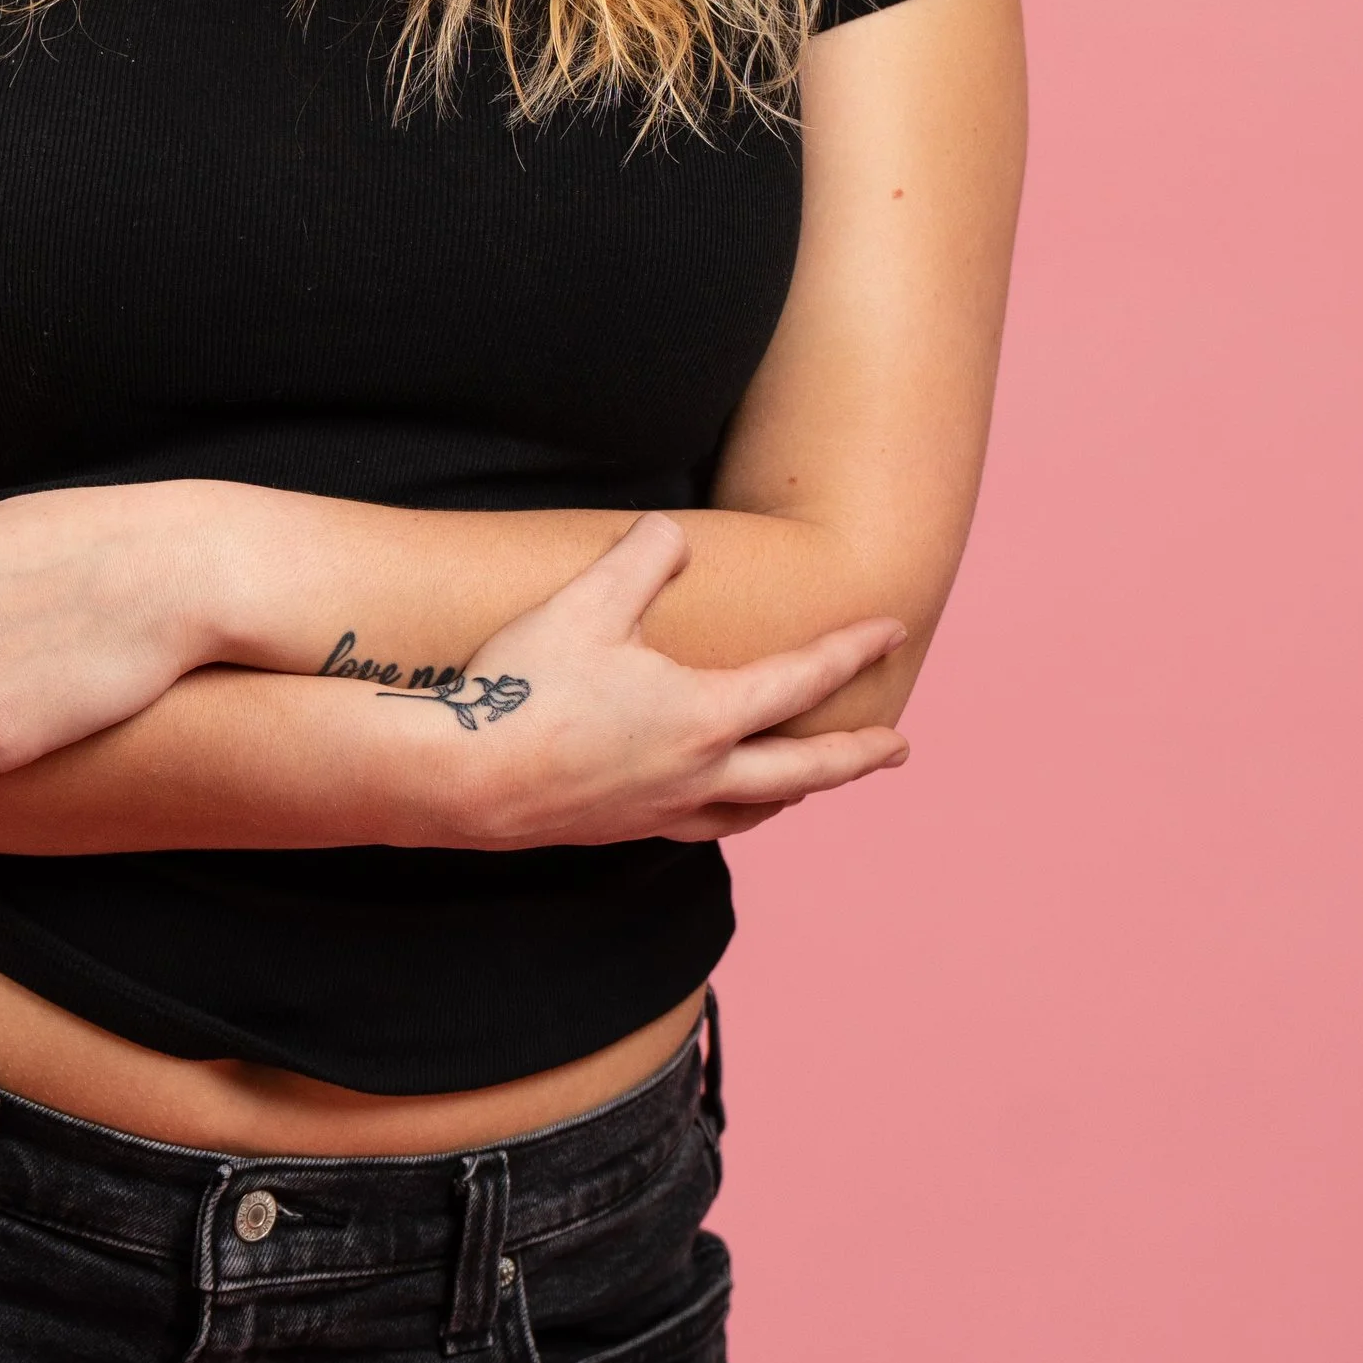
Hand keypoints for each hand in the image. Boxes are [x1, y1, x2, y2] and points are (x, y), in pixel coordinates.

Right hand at [435, 517, 911, 849]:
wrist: (463, 778)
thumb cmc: (526, 688)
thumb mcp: (586, 603)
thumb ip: (641, 558)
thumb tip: (673, 532)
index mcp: (704, 717)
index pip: (800, 681)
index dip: (851, 651)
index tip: (891, 631)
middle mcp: (698, 774)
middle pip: (804, 771)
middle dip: (857, 755)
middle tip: (898, 747)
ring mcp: (662, 810)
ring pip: (755, 810)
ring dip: (796, 793)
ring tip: (811, 783)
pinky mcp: (623, 829)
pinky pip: (702, 826)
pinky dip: (732, 813)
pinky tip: (715, 804)